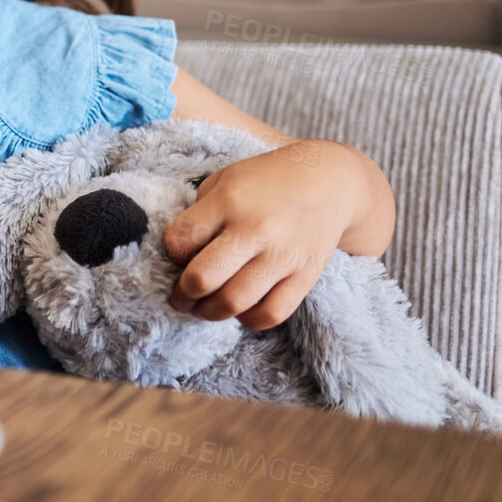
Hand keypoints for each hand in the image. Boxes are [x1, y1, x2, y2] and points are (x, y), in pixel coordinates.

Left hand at [161, 140, 391, 329]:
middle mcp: (256, 229)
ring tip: (205, 307)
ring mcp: (283, 255)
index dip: (172, 254)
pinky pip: (272, 314)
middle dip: (183, 294)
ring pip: (235, 302)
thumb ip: (200, 215)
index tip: (178, 255)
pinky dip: (249, 320)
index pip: (180, 240)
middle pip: (203, 278)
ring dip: (210, 312)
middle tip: (182, 296)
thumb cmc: (266, 181)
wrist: (329, 182)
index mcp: (229, 200)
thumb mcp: (224, 180)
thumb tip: (182, 257)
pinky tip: (240, 311)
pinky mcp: (306, 275)